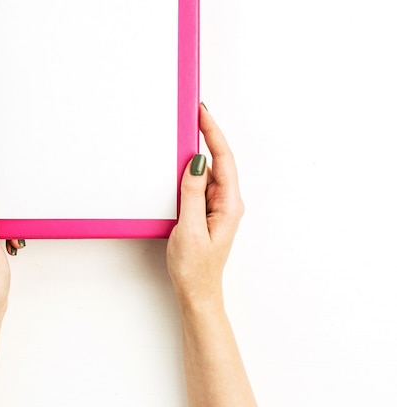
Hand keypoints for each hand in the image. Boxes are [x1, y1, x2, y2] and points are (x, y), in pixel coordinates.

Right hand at [167, 105, 244, 308]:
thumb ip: (192, 193)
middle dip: (204, 135)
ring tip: (179, 137)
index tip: (202, 112)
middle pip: (217, 160)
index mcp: (229, 204)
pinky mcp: (205, 211)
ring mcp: (216, 206)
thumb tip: (195, 161)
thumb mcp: (190, 228)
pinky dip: (188, 172)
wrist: (196, 293)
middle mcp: (226, 202)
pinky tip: (177, 168)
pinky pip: (198, 184)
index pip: (223, 158)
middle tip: (189, 115)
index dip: (213, 132)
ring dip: (193, 155)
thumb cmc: (196, 268)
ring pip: (206, 171)